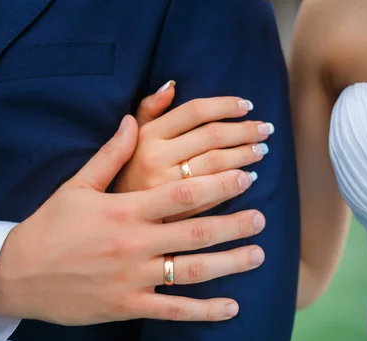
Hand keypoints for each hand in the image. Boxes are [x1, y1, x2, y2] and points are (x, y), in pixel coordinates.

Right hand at [0, 115, 265, 324]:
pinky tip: (232, 308)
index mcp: (124, 209)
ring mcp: (132, 277)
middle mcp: (133, 243)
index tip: (246, 178)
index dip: (219, 185)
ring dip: (230, 263)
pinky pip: (173, 310)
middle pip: (196, 231)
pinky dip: (205, 311)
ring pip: (192, 271)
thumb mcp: (77, 185)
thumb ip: (111, 155)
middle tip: (262, 217)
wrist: (17, 273)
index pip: (182, 193)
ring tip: (258, 254)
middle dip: (235, 224)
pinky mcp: (126, 306)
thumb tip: (133, 120)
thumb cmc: (49, 225)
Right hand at [114, 81, 273, 218]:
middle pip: (211, 137)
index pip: (194, 112)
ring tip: (261, 152)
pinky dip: (232, 187)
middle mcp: (154, 159)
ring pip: (216, 165)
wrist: (100, 228)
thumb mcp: (128, 138)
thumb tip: (172, 85)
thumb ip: (147, 112)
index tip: (248, 106)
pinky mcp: (171, 216)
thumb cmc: (118, 178)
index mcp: (145, 137)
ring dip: (245, 157)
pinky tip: (247, 180)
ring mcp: (164, 189)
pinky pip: (211, 197)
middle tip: (266, 130)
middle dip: (244, 131)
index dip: (225, 105)